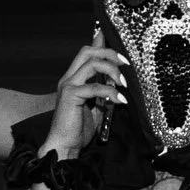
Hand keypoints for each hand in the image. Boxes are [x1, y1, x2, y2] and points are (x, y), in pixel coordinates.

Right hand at [44, 43, 126, 157]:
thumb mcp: (96, 107)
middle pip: (87, 51)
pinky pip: (94, 87)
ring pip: (92, 63)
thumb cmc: (78, 129)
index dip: (100, 43)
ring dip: (112, 70)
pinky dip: (110, 92)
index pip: (86, 53)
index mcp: (73, 79)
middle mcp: (69, 78)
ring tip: (123, 83)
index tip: (116, 43)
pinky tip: (120, 100)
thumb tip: (116, 82)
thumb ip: (103, 93)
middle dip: (109, 52)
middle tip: (125, 63)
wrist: (64, 146)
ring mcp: (68, 86)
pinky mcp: (71, 96)